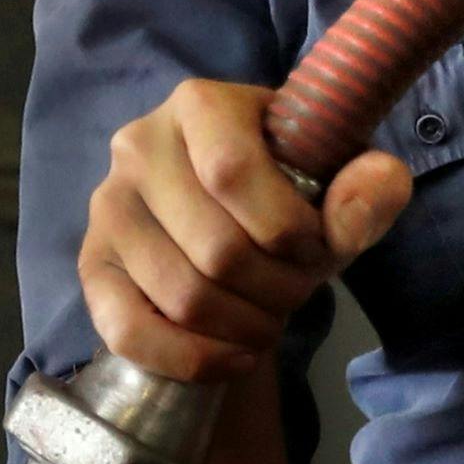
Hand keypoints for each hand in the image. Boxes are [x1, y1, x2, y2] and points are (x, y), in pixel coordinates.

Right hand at [81, 77, 415, 379]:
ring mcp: (108, 207)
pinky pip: (131, 331)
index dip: (289, 230)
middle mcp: (139, 146)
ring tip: (269, 318)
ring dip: (246, 327)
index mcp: (200, 104)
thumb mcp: (340, 183)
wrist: (231, 216)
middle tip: (297, 292)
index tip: (317, 248)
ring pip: (183, 297)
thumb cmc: (288, 192)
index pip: (232, 173)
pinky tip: (235, 357)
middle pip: (216, 249)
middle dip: (278, 290)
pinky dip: (195, 359)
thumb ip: (369, 187)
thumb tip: (371, 193)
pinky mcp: (93, 265)